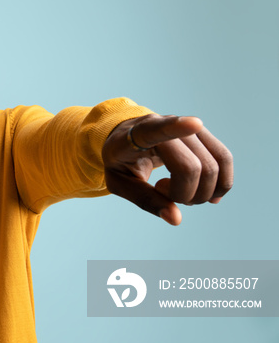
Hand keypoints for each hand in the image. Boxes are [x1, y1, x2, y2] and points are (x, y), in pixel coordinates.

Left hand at [102, 114, 232, 224]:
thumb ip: (145, 199)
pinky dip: (219, 183)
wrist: (126, 139)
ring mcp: (188, 127)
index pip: (157, 130)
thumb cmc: (120, 161)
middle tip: (162, 190)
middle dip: (185, 194)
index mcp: (136, 135)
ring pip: (215, 164)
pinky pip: (224, 159)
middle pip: (193, 167)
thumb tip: (176, 218)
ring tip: (177, 189)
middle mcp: (166, 123)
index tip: (195, 124)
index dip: (177, 127)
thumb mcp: (119, 183)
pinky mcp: (204, 135)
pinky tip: (201, 193)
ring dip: (202, 191)